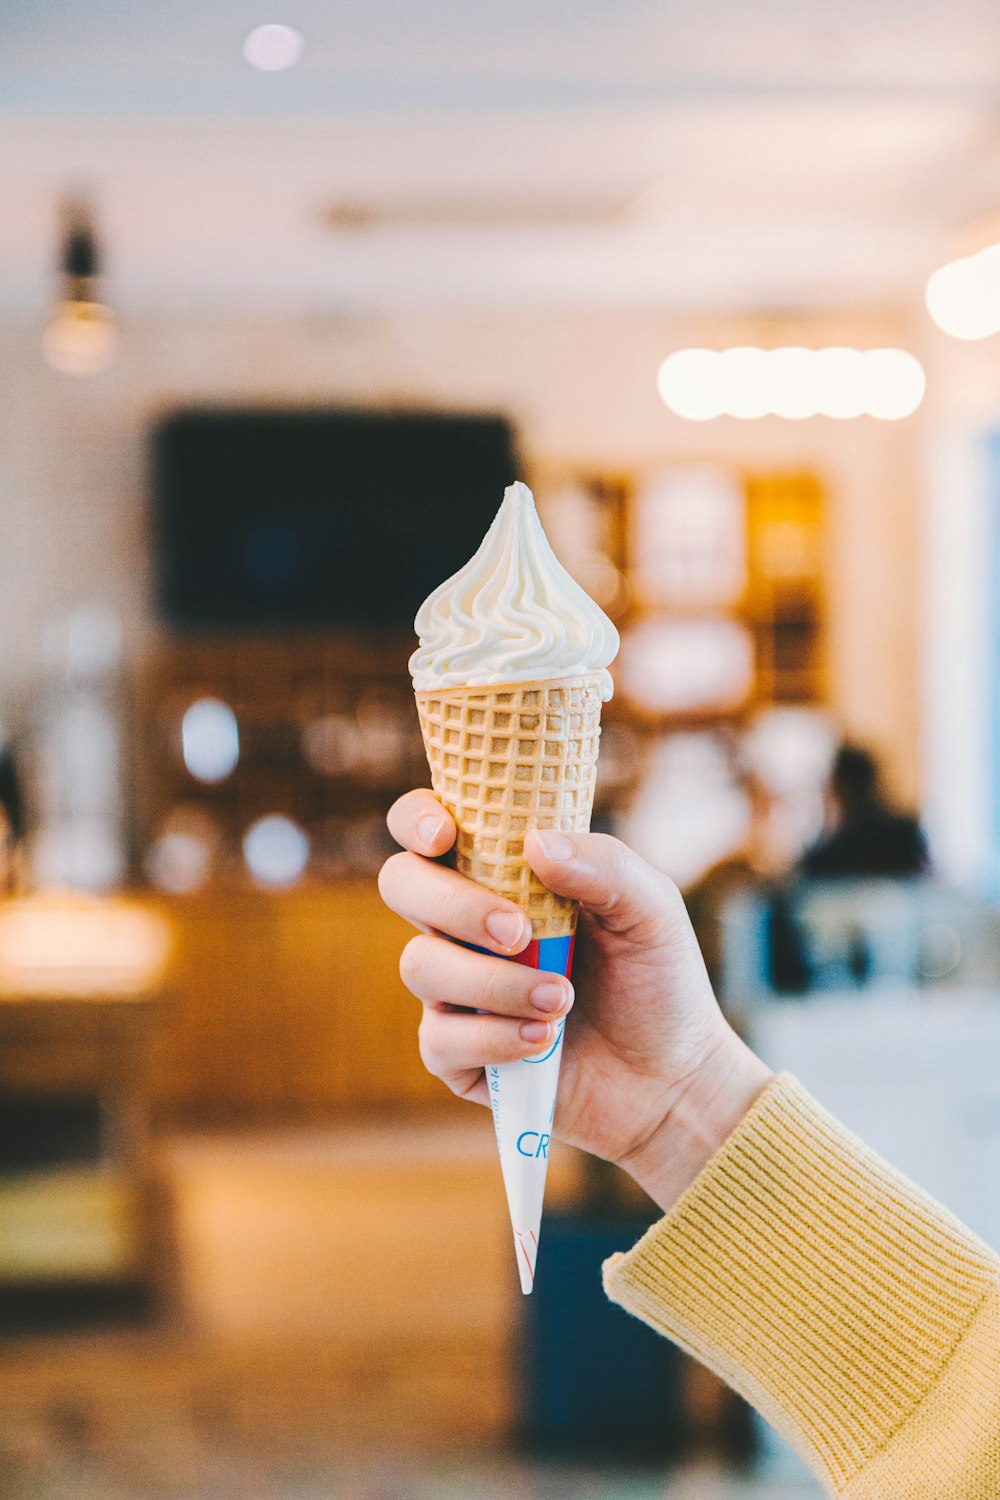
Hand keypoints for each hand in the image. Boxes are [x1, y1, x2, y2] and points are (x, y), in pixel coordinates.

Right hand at [378, 790, 772, 1211]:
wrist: (673, 1077)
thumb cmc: (657, 978)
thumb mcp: (649, 909)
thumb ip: (602, 865)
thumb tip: (534, 841)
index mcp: (502, 873)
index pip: (428, 826)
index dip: (418, 818)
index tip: (445, 836)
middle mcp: (465, 924)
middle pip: (402, 884)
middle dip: (453, 904)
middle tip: (518, 931)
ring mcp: (455, 989)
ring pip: (421, 965)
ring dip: (492, 982)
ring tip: (561, 1000)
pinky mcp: (457, 1053)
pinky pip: (440, 1039)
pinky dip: (493, 1038)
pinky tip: (543, 1040)